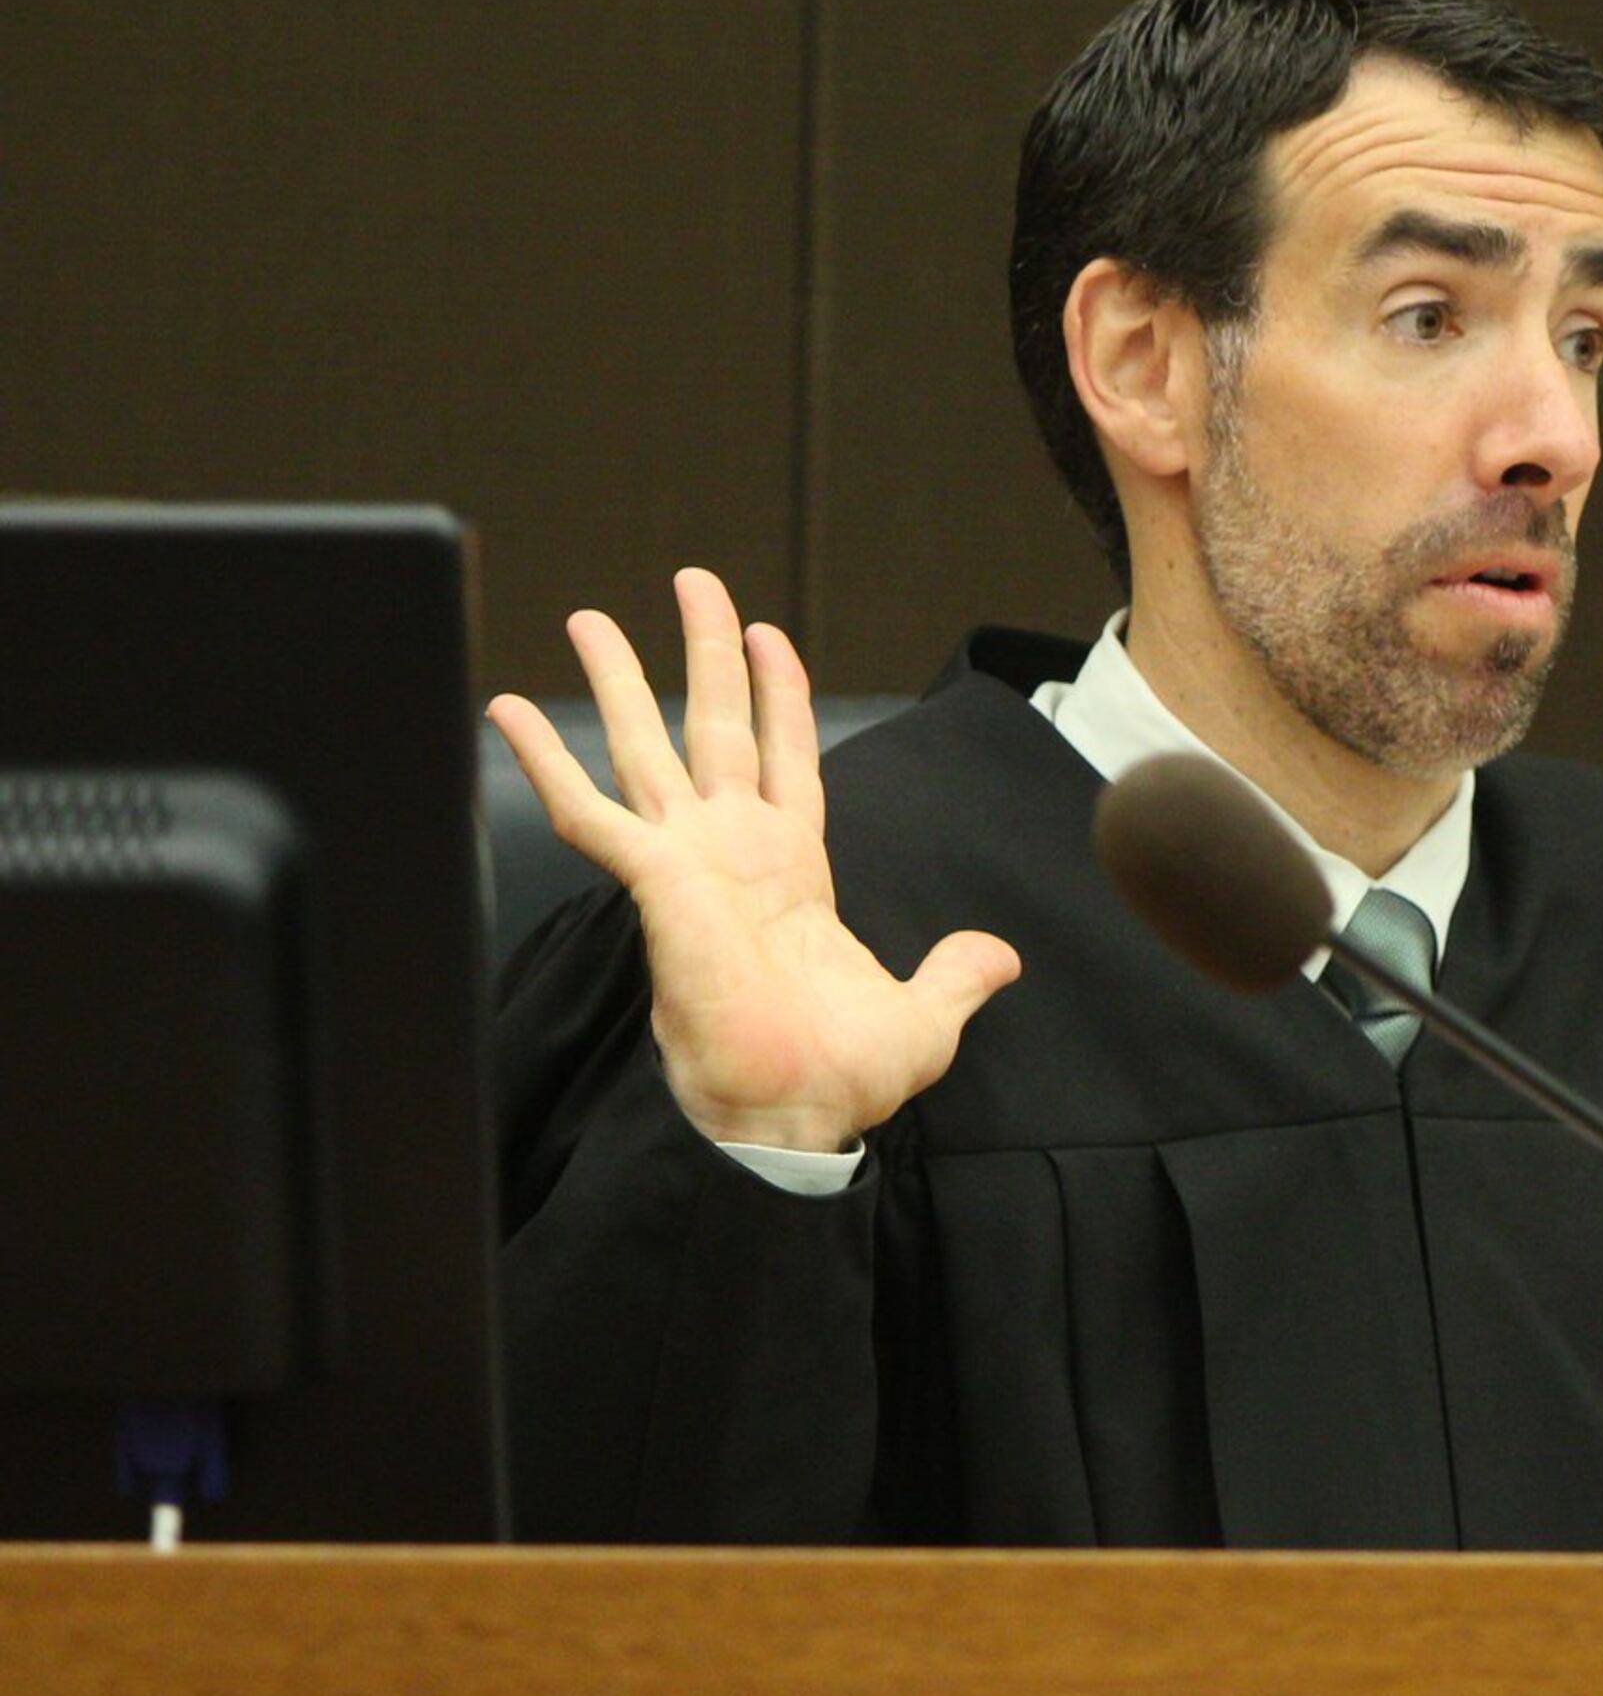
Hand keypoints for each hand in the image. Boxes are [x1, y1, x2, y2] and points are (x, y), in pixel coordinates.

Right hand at [486, 568, 1018, 1153]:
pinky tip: (510, 709)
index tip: (771, 633)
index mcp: (794, 870)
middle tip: (693, 580)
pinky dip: (546, 761)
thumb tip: (1000, 958)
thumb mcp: (927, 1018)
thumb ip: (958, 975)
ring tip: (588, 616)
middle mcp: (735, 853)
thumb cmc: (841, 1077)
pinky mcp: (654, 883)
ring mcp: (690, 862)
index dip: (783, 694)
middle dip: (705, 652)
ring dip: (620, 680)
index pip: (788, 758)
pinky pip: (589, 811)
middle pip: (718, 726)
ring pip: (648, 747)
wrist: (793, 1115)